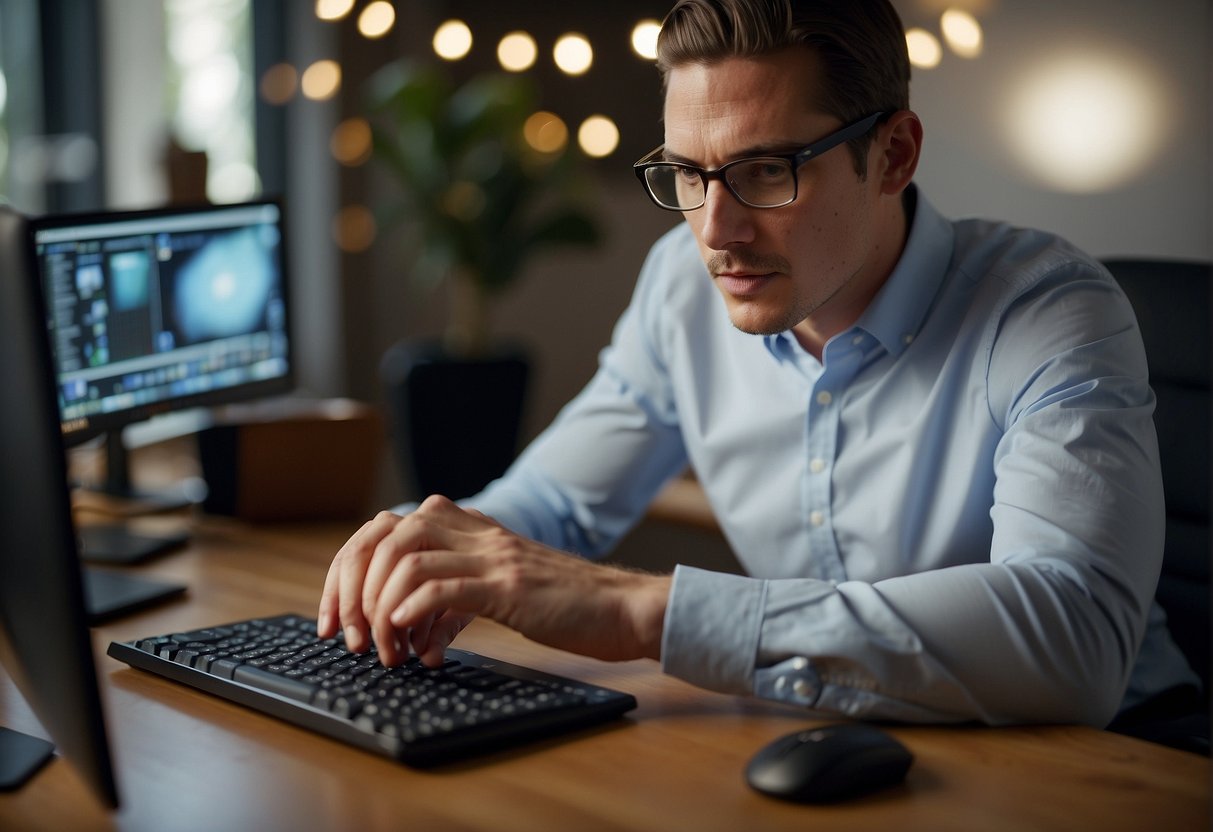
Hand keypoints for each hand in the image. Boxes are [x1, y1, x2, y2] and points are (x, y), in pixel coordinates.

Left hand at [317, 495, 669, 666]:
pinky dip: (413, 615)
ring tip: (386, 650)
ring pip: (406, 559)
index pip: (386, 527)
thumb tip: (407, 625)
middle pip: (384, 534)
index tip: (337, 616)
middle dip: (352, 586)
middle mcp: (477, 533)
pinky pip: (443, 588)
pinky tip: (417, 645)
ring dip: (381, 609)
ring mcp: (493, 555)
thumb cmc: (567, 606)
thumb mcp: (501, 589)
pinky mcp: (510, 584)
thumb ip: (455, 594)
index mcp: (471, 530)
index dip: (349, 569)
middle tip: (350, 634)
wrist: (624, 608)